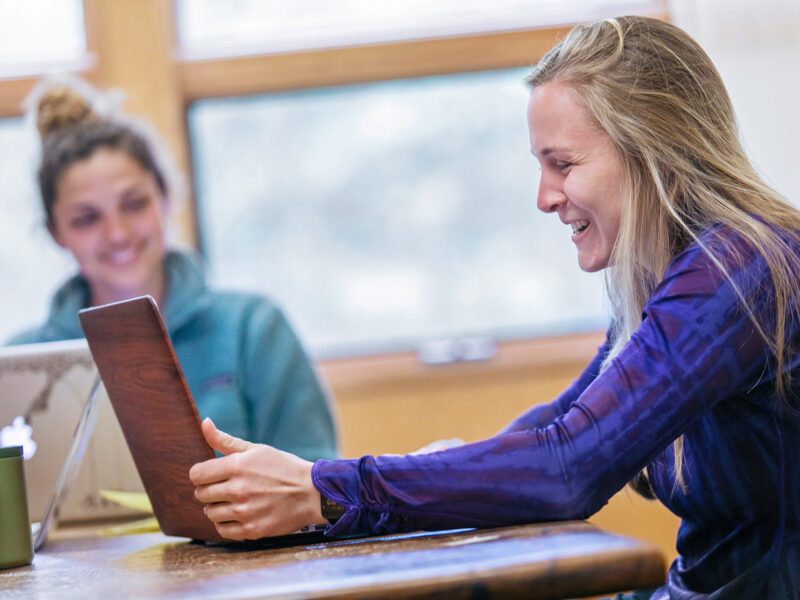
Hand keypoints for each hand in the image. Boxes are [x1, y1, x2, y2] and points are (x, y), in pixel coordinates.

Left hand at [189, 417, 324, 539]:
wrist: (312, 492)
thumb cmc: (284, 467)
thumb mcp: (256, 449)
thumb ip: (225, 440)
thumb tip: (204, 422)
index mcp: (236, 466)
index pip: (196, 474)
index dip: (201, 474)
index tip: (211, 475)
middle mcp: (237, 489)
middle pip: (200, 495)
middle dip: (209, 490)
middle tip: (225, 488)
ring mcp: (244, 511)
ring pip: (210, 513)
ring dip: (217, 508)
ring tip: (233, 501)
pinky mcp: (251, 529)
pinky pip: (223, 530)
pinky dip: (226, 524)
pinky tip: (238, 514)